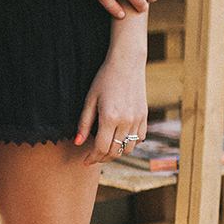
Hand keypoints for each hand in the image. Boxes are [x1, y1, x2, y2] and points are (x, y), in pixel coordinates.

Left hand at [74, 46, 147, 164]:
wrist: (127, 63)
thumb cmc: (105, 79)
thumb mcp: (90, 100)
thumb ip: (84, 124)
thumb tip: (78, 143)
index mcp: (110, 117)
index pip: (101, 148)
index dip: (92, 158)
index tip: (86, 161)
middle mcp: (126, 121)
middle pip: (115, 151)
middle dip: (102, 158)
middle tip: (94, 157)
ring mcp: (138, 119)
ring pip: (128, 148)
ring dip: (117, 153)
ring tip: (106, 150)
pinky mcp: (145, 116)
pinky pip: (139, 138)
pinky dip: (130, 144)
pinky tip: (120, 140)